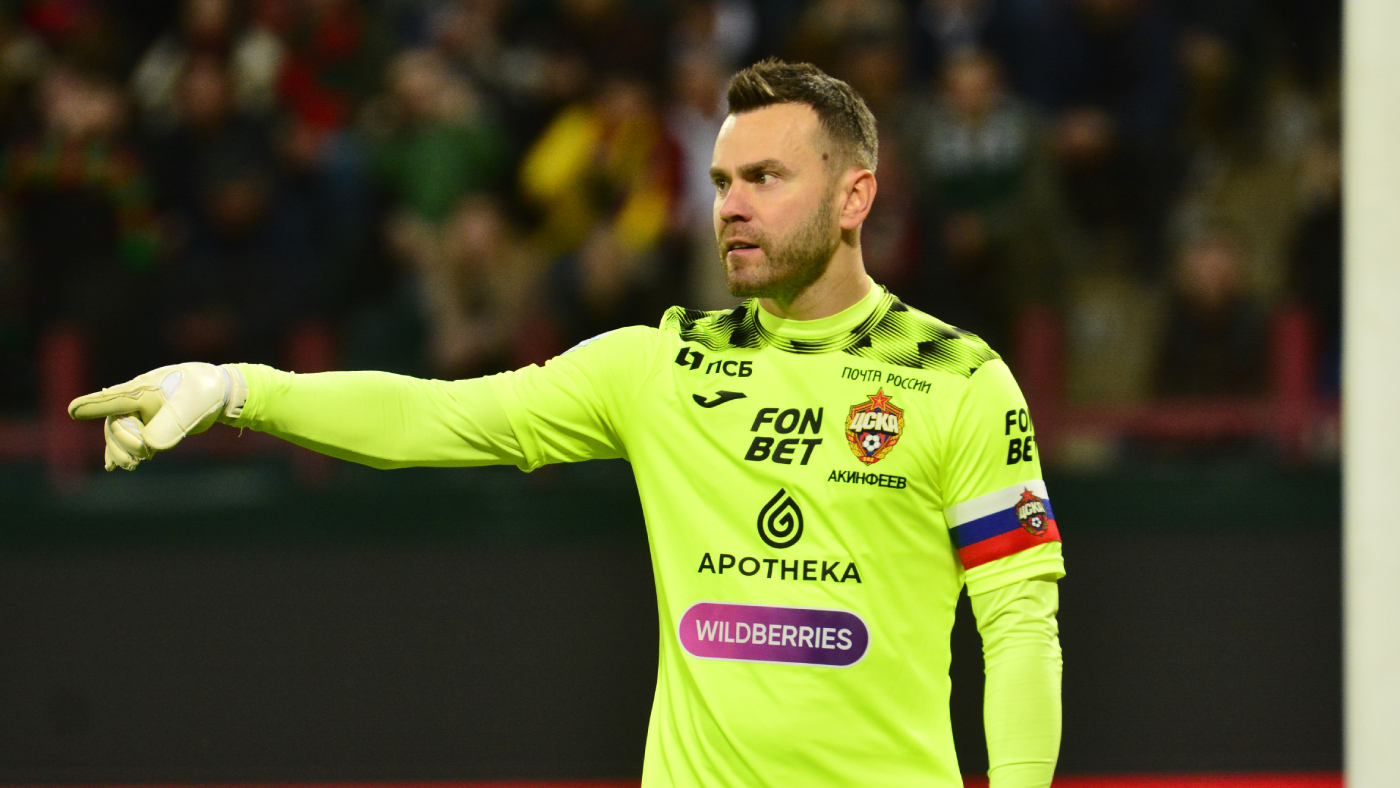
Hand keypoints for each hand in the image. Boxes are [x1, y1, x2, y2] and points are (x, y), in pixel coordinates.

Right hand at [68, 363, 242, 470]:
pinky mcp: (149, 426)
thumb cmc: (204, 391)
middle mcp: (134, 402)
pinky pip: (127, 441)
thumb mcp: (191, 406)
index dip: (91, 406)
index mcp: (141, 390)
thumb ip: (171, 423)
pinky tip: (115, 465)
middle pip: (114, 426)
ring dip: (121, 452)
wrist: (219, 393)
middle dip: (123, 444)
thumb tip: (150, 446)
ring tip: (132, 464)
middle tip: (140, 457)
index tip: (73, 411)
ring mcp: (140, 414)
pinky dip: (122, 453)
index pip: (111, 400)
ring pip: (118, 436)